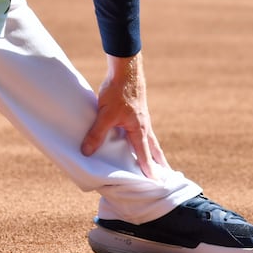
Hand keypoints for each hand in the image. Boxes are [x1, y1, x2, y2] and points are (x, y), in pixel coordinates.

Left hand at [79, 53, 168, 178]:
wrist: (126, 68)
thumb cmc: (118, 91)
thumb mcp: (104, 114)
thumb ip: (97, 134)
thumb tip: (87, 152)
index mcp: (139, 130)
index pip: (145, 155)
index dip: (149, 170)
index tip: (156, 183)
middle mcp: (144, 126)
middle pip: (153, 149)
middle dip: (158, 163)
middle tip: (166, 175)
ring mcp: (142, 118)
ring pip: (148, 139)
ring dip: (152, 151)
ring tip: (155, 161)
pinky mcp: (136, 111)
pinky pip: (141, 130)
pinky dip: (142, 139)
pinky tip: (135, 138)